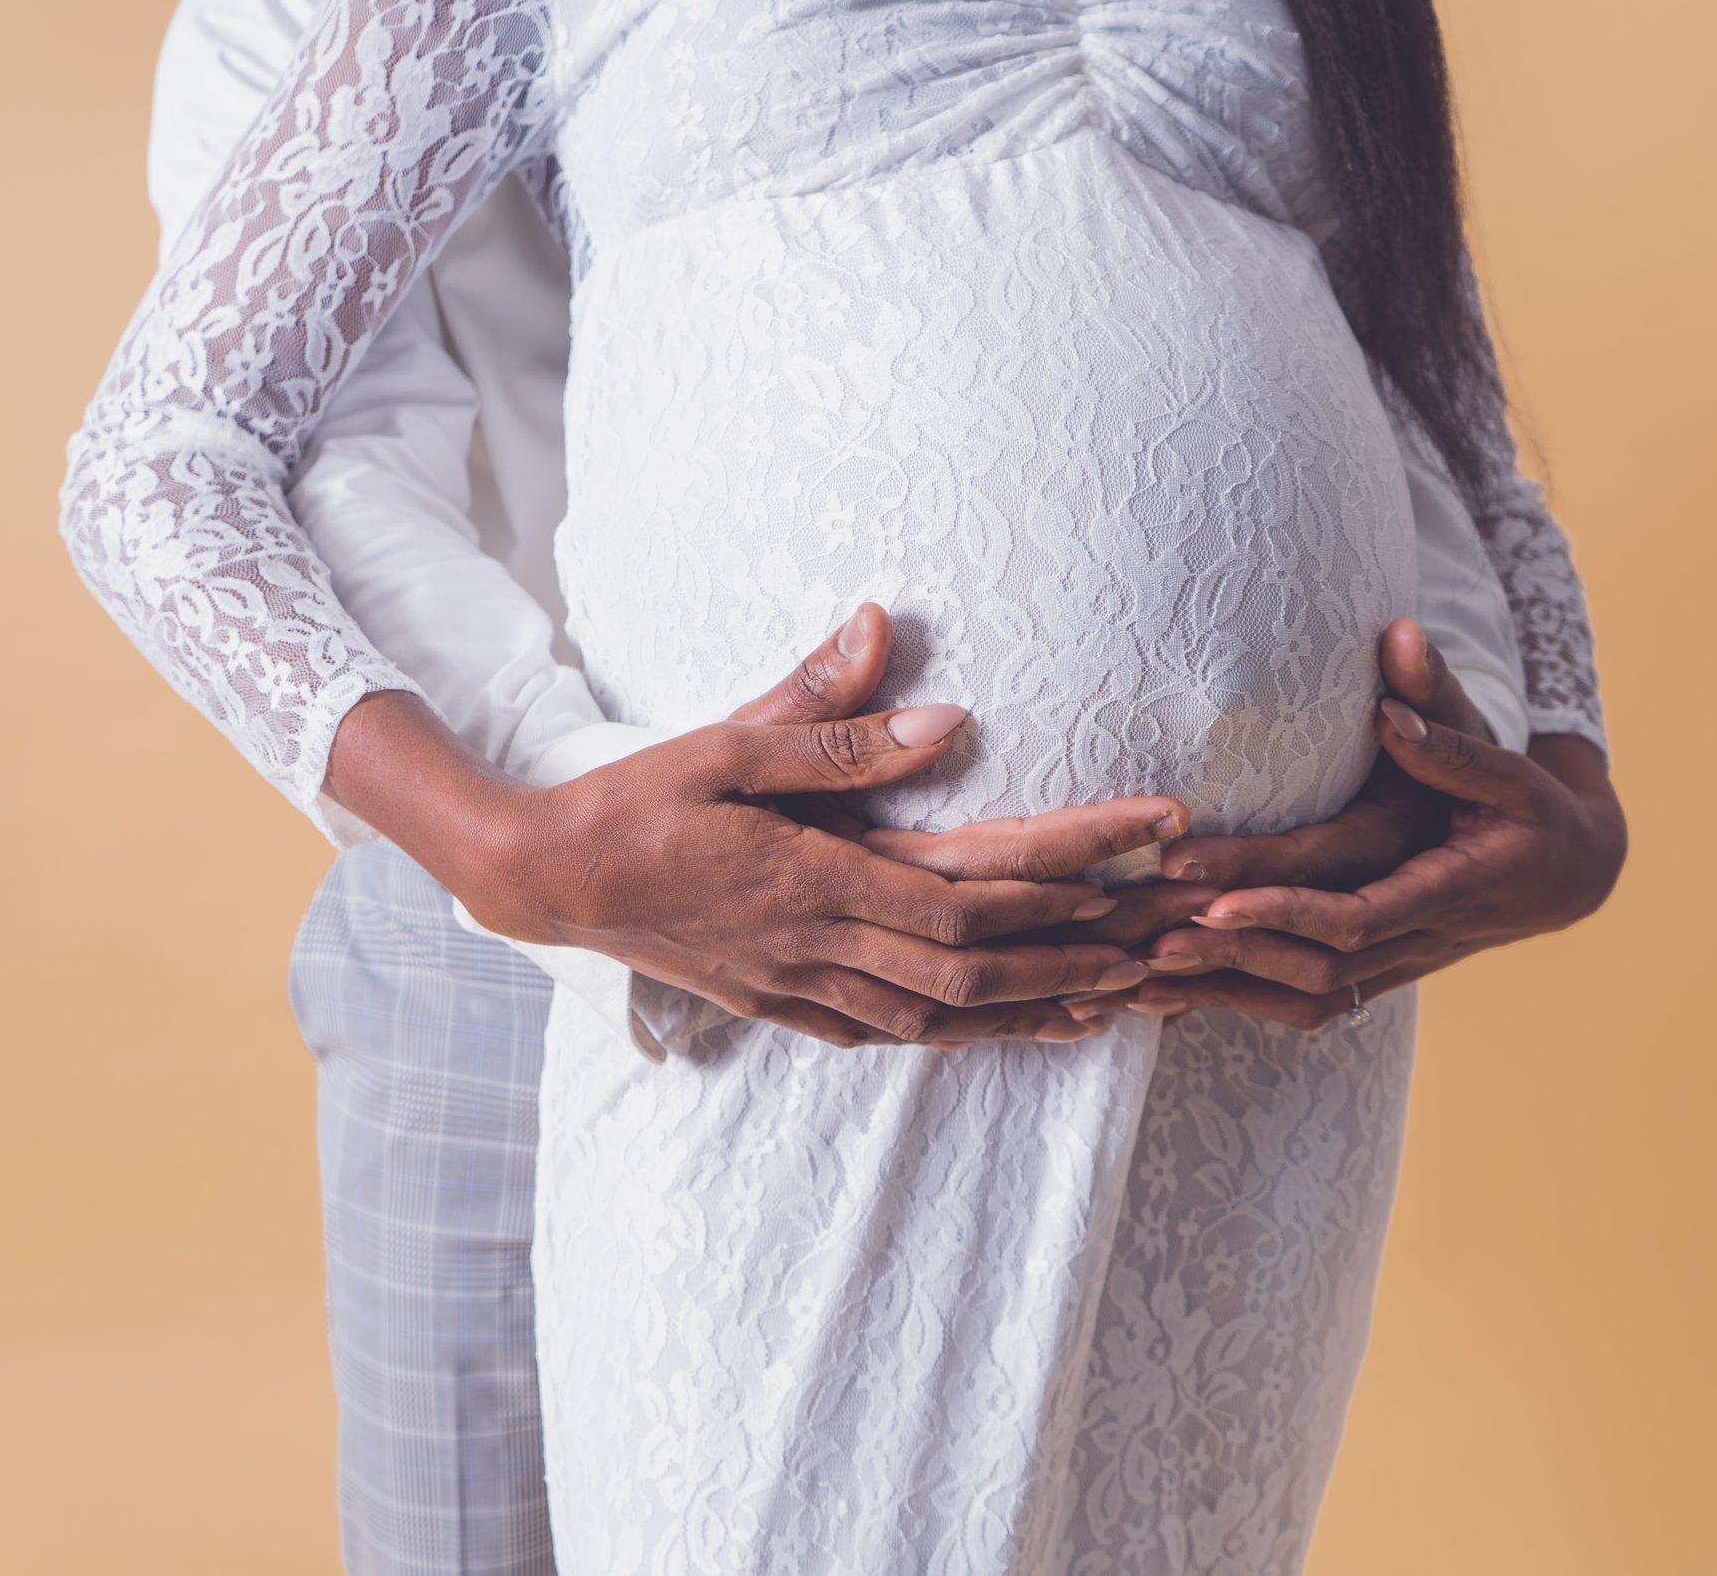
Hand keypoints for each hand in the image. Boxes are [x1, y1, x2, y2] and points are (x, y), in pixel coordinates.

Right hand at [328, 605, 1187, 1048]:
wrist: (545, 881)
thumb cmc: (634, 801)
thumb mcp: (724, 743)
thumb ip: (824, 722)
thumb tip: (923, 683)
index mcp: (819, 877)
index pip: (973, 882)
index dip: (1071, 869)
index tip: (1151, 841)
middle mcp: (823, 945)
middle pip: (979, 965)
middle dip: (1083, 951)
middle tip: (1171, 937)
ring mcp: (803, 987)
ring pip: (943, 1015)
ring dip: (1034, 1005)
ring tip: (1115, 994)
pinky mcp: (782, 1005)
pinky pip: (889, 1033)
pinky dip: (958, 1033)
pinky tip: (999, 1026)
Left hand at [1069, 619, 1626, 1027]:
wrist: (1565, 875)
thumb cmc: (1529, 805)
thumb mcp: (1503, 758)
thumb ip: (1444, 714)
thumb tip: (1398, 645)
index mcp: (1451, 887)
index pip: (1358, 915)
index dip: (1287, 910)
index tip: (1217, 898)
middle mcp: (1420, 938)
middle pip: (1318, 964)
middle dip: (1232, 951)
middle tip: (1148, 933)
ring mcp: (1397, 965)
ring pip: (1306, 996)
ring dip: (1224, 988)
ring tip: (1139, 970)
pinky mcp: (1375, 973)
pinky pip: (1304, 1002)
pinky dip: (1236, 1001)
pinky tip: (1168, 997)